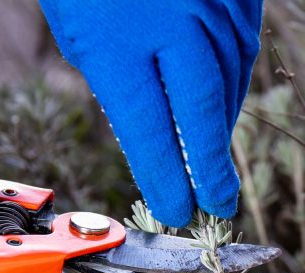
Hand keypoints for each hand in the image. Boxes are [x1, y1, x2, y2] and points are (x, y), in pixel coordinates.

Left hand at [38, 0, 262, 226]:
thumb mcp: (77, 34)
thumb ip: (116, 79)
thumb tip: (153, 128)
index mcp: (116, 41)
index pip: (149, 128)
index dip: (165, 175)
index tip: (174, 206)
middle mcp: (171, 20)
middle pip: (202, 109)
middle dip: (209, 164)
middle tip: (216, 203)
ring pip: (229, 75)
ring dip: (221, 122)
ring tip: (212, 157)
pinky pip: (242, 39)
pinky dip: (233, 76)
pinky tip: (223, 101)